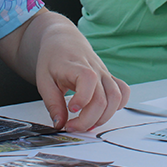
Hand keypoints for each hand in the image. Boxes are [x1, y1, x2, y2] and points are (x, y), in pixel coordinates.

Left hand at [32, 16, 129, 132]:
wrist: (63, 40)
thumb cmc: (53, 58)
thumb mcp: (43, 80)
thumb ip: (52, 103)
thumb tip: (59, 124)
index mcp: (75, 65)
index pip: (88, 79)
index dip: (82, 99)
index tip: (71, 109)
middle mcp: (94, 69)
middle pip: (102, 98)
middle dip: (88, 119)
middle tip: (72, 126)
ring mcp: (104, 73)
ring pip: (116, 98)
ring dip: (103, 117)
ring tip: (86, 123)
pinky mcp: (109, 78)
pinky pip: (123, 91)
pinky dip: (118, 105)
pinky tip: (103, 112)